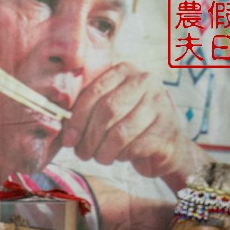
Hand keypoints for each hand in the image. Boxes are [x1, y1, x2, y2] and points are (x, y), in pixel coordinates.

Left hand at [62, 61, 209, 190]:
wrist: (164, 145)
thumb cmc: (126, 126)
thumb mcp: (104, 112)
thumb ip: (84, 112)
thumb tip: (62, 129)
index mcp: (123, 71)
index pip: (93, 93)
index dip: (76, 119)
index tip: (69, 140)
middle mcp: (145, 81)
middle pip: (106, 111)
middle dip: (89, 138)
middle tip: (82, 154)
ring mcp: (160, 102)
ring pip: (120, 132)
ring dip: (103, 151)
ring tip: (100, 157)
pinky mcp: (167, 127)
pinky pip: (135, 146)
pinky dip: (122, 156)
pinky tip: (121, 156)